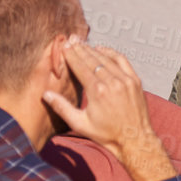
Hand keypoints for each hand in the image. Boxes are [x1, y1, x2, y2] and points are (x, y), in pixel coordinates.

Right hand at [42, 42, 172, 180]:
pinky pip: (122, 61)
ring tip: (82, 44)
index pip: (80, 66)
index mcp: (97, 91)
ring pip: (106, 59)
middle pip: (91, 59)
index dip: (71, 54)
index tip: (63, 45)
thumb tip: (45, 94)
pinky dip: (111, 53)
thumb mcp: (80, 124)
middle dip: (79, 48)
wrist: (135, 140)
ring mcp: (125, 80)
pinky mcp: (135, 81)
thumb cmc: (106, 135)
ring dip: (93, 50)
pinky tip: (102, 50)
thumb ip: (62, 107)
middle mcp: (112, 82)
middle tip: (70, 40)